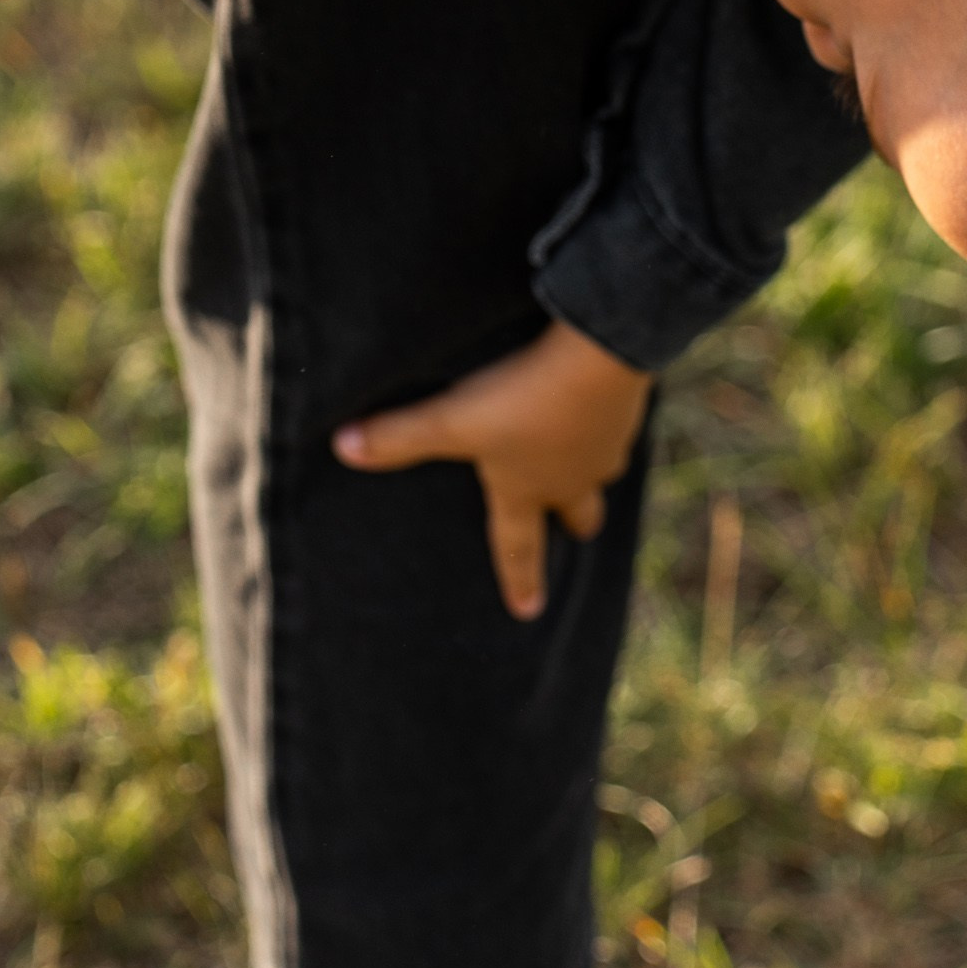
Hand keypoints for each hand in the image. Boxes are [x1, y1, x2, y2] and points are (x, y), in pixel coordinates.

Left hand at [335, 319, 652, 619]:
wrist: (599, 356)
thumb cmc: (521, 398)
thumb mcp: (452, 419)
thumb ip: (398, 437)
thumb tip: (342, 448)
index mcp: (526, 490)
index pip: (517, 545)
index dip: (519, 578)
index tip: (528, 611)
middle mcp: (572, 477)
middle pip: (579, 513)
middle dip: (574, 522)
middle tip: (574, 528)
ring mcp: (605, 445)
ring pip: (602, 471)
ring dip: (590, 469)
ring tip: (581, 456)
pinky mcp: (625, 408)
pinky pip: (616, 427)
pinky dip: (605, 423)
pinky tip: (597, 403)